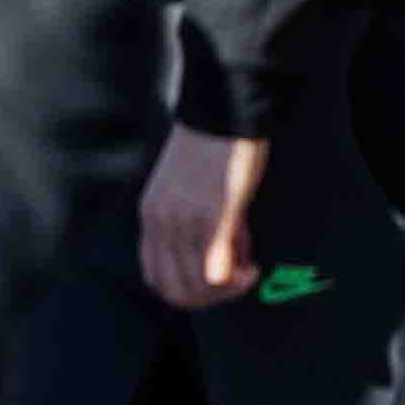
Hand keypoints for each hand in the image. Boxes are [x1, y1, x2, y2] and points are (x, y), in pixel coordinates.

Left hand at [137, 124, 264, 309]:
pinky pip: (217, 269)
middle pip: (176, 290)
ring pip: (197, 285)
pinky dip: (235, 280)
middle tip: (236, 284)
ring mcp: (186, 221)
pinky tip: (252, 269)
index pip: (156, 278)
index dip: (187, 293)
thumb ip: (199, 226)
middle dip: (209, 299)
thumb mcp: (190, 190)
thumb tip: (223, 262)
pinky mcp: (214, 215)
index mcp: (152, 215)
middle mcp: (162, 222)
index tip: (214, 284)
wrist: (224, 105)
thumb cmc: (214, 144)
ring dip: (226, 290)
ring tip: (248, 269)